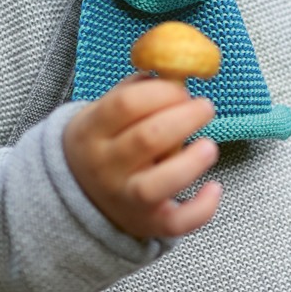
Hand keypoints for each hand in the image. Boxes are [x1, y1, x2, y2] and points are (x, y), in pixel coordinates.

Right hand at [63, 75, 220, 240]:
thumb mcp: (100, 114)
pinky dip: (201, 208)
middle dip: (184, 117)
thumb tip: (170, 69)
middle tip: (205, 107)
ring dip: (191, 161)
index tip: (181, 88)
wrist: (76, 197)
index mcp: (92, 131)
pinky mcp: (148, 223)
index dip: (162, 91)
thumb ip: (131, 92)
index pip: (126, 105)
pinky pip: (176, 222)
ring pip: (159, 183)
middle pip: (148, 138)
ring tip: (209, 146)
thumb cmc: (102, 145)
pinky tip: (214, 188)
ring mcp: (126, 198)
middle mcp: (106, 167)